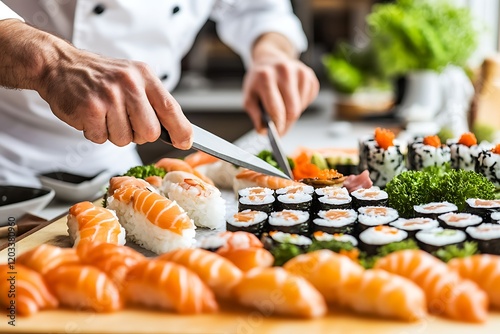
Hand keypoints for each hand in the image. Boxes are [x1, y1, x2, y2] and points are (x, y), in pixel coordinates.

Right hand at [39, 47, 192, 148]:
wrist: (59, 65)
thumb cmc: (100, 77)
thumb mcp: (132, 78)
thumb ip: (154, 102)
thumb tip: (179, 132)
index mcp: (144, 76)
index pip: (170, 108)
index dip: (181, 130)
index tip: (185, 142)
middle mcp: (129, 83)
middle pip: (150, 132)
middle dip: (139, 135)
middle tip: (125, 121)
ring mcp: (109, 96)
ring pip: (125, 139)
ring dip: (114, 134)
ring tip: (105, 115)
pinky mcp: (90, 109)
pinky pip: (101, 138)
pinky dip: (95, 133)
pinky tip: (91, 116)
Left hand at [243, 33, 318, 134]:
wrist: (269, 61)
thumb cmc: (258, 82)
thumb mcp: (249, 97)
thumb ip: (255, 116)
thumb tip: (264, 132)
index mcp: (266, 77)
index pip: (276, 110)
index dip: (278, 126)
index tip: (277, 134)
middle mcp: (284, 71)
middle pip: (292, 111)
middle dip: (286, 124)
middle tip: (280, 128)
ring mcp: (299, 71)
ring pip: (301, 107)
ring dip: (293, 113)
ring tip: (282, 106)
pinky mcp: (309, 74)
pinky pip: (308, 99)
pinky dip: (300, 104)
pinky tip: (291, 96)